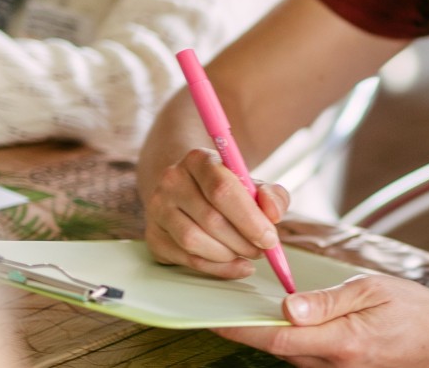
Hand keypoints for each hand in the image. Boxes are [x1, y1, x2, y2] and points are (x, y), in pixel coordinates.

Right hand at [144, 147, 290, 278]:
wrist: (188, 189)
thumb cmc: (224, 187)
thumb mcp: (250, 183)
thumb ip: (271, 195)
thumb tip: (274, 213)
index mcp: (198, 159)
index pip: (222, 190)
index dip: (249, 218)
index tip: (269, 237)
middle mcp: (172, 180)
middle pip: (210, 219)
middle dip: (243, 241)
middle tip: (262, 250)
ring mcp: (158, 209)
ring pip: (194, 241)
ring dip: (228, 255)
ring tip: (247, 253)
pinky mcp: (153, 236)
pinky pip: (186, 259)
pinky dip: (216, 268)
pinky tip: (235, 265)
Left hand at [216, 274, 428, 367]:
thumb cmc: (412, 309)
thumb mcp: (371, 290)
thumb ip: (327, 301)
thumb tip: (287, 306)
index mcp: (343, 343)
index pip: (278, 340)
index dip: (243, 331)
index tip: (215, 318)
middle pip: (280, 351)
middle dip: (254, 330)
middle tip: (228, 303)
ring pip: (293, 356)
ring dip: (274, 336)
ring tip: (254, 308)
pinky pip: (309, 360)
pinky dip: (295, 342)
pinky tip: (291, 322)